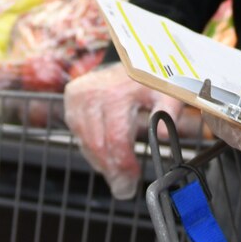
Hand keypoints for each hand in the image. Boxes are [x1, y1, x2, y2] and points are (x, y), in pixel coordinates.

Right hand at [64, 64, 198, 199]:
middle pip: (97, 145)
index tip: (132, 180)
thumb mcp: (166, 91)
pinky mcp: (71, 98)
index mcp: (116, 94)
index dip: (124, 164)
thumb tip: (163, 136)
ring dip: (101, 162)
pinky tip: (105, 155)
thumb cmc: (150, 77)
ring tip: (117, 174)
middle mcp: (92, 94)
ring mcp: (78, 96)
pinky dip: (91, 148)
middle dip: (112, 171)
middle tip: (124, 188)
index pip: (116, 139)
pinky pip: (78, 133)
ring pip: (85, 142)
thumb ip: (168, 112)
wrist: (131, 53)